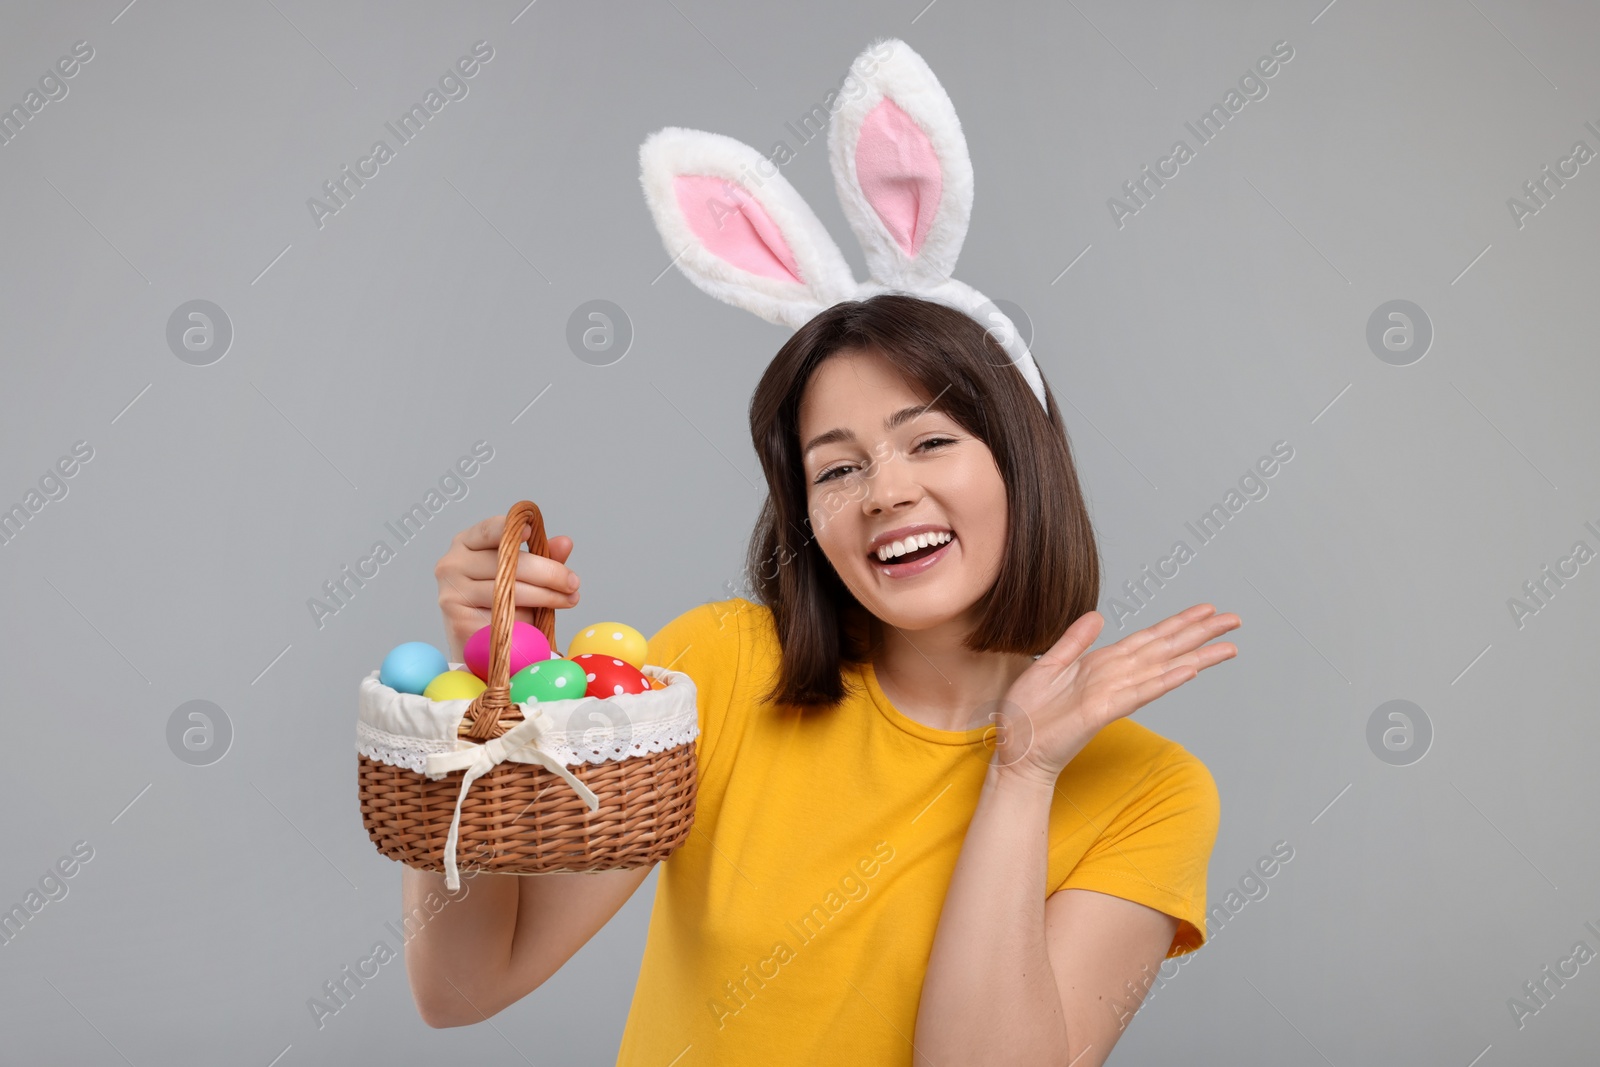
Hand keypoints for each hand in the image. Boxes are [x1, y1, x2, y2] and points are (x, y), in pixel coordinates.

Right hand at [434, 514, 579, 661]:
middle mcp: (452, 564)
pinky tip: (536, 624)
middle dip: (548, 573)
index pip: (489, 530)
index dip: (509, 529)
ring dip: (545, 598)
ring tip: (567, 601)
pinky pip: (502, 619)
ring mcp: (452, 594)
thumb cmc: (501, 601)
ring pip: (508, 592)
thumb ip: (542, 557)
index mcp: (466, 543)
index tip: (532, 533)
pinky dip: (525, 622)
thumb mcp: (523, 574)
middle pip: (507, 563)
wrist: (478, 644)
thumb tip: (564, 542)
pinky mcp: (458, 622)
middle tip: (573, 583)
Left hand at [991, 604, 1238, 786]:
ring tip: (1228, 646)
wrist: (1016, 751)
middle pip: (1164, 650)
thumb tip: (1098, 615)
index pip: (1148, 639)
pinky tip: (1189, 671)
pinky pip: (1139, 692)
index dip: (1177, 623)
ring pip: (1161, 669)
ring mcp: (1112, 694)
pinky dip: (1164, 681)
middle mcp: (1114, 677)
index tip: (1206, 609)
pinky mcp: (1102, 711)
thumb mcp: (1048, 666)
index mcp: (1102, 665)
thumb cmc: (1029, 716)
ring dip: (1195, 656)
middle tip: (1234, 619)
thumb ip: (1074, 641)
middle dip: (1199, 635)